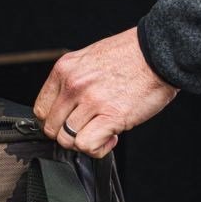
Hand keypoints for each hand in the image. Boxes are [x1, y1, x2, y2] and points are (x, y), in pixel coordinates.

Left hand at [33, 27, 177, 156]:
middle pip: (51, 128)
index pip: (41, 109)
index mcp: (65, 69)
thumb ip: (72, 80)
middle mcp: (74, 85)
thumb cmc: (130, 55)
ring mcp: (91, 101)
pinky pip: (87, 145)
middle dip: (68, 134)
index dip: (54, 122)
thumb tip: (64, 106)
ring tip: (103, 131)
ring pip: (67, 140)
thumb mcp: (90, 58)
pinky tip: (111, 137)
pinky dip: (98, 148)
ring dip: (85, 142)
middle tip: (88, 129)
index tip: (68, 123)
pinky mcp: (111, 115)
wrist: (160, 53)